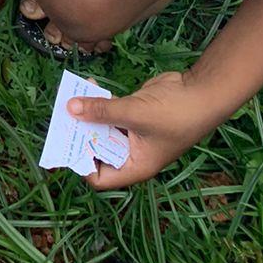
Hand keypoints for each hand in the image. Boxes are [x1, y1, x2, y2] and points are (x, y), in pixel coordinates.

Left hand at [69, 70, 221, 189]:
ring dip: (87, 114)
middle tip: (60, 117)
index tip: (65, 143)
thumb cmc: (175, 114)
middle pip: (97, 151)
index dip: (81, 164)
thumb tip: (70, 109)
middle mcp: (132, 154)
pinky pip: (110, 112)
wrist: (202, 92)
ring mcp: (134, 134)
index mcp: (135, 166)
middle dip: (80, 134)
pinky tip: (88, 85)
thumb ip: (102, 111)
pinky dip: (99, 102)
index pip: (100, 178)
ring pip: (102, 128)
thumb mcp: (134, 113)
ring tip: (69, 96)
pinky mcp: (134, 115)